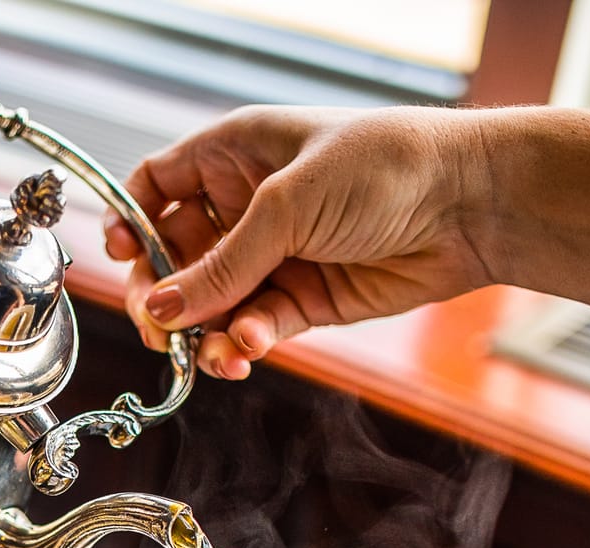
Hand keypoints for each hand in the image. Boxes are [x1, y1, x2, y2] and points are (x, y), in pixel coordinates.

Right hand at [106, 106, 496, 378]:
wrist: (470, 206)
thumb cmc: (387, 167)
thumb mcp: (289, 204)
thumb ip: (222, 263)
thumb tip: (162, 308)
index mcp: (234, 154)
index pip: (156, 185)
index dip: (129, 219)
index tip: (119, 255)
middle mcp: (246, 205)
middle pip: (173, 257)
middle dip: (163, 295)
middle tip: (160, 325)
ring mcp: (272, 255)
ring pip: (209, 303)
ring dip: (201, 332)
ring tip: (210, 352)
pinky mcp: (301, 301)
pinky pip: (250, 328)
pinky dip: (241, 343)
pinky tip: (247, 348)